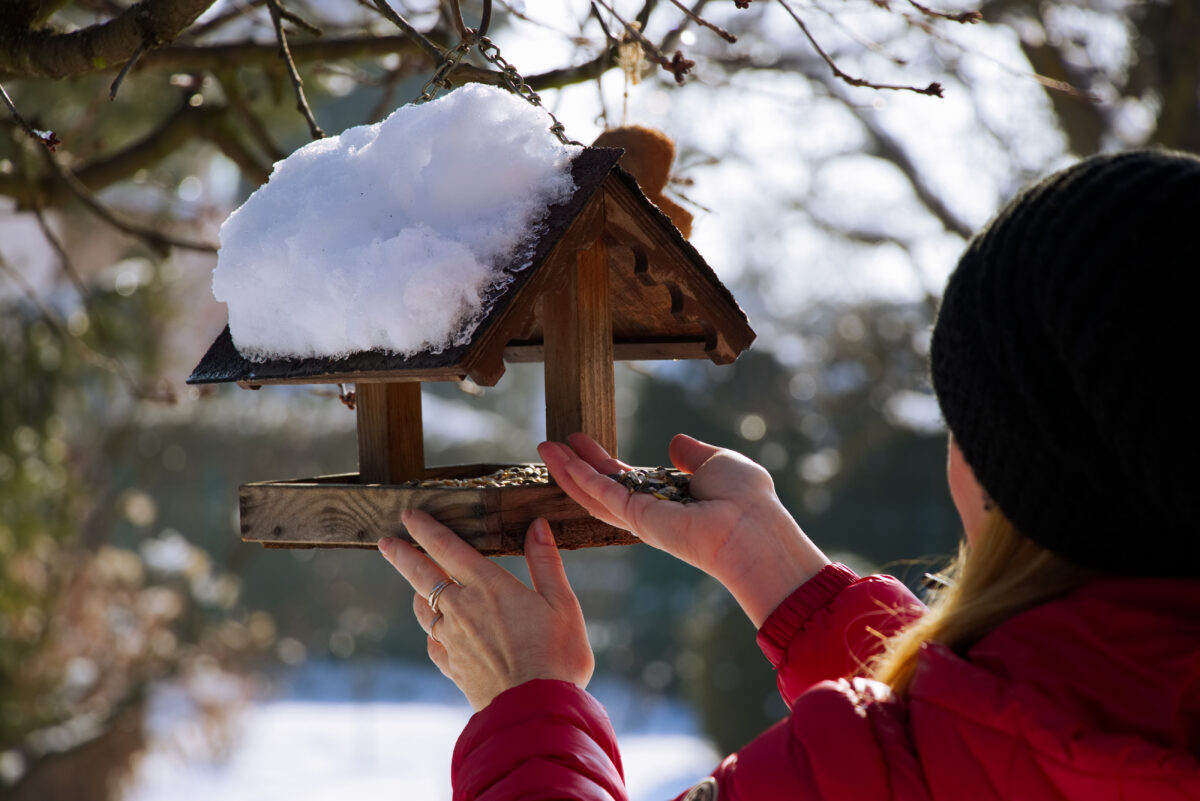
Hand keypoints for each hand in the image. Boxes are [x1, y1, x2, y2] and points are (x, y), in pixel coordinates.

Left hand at [378, 512, 593, 710]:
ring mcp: (453, 640)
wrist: (535, 712)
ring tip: (414, 585)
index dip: (426, 528)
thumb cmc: (557, 656)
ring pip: (423, 609)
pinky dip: (431, 632)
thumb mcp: (562, 603)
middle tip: (385, 542)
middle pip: (421, 574)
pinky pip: (433, 643)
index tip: (409, 514)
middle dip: (402, 554)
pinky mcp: (453, 667)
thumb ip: (546, 562)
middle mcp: (462, 609)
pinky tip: (435, 633)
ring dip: (416, 592)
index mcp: (488, 586)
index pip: (447, 548)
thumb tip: (536, 525)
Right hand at [538, 433, 829, 626]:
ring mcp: (642, 519)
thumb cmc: (748, 500)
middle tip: (550, 445)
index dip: (603, 461)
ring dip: (568, 470)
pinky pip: (602, 495)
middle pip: (603, 487)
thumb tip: (677, 442)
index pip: (628, 479)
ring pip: (594, 493)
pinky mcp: (637, 520)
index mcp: (672, 498)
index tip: (582, 441)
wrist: (754, 531)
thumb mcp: (720, 463)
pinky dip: (579, 476)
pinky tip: (560, 459)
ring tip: (543, 448)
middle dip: (576, 466)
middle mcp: (653, 512)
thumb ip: (694, 455)